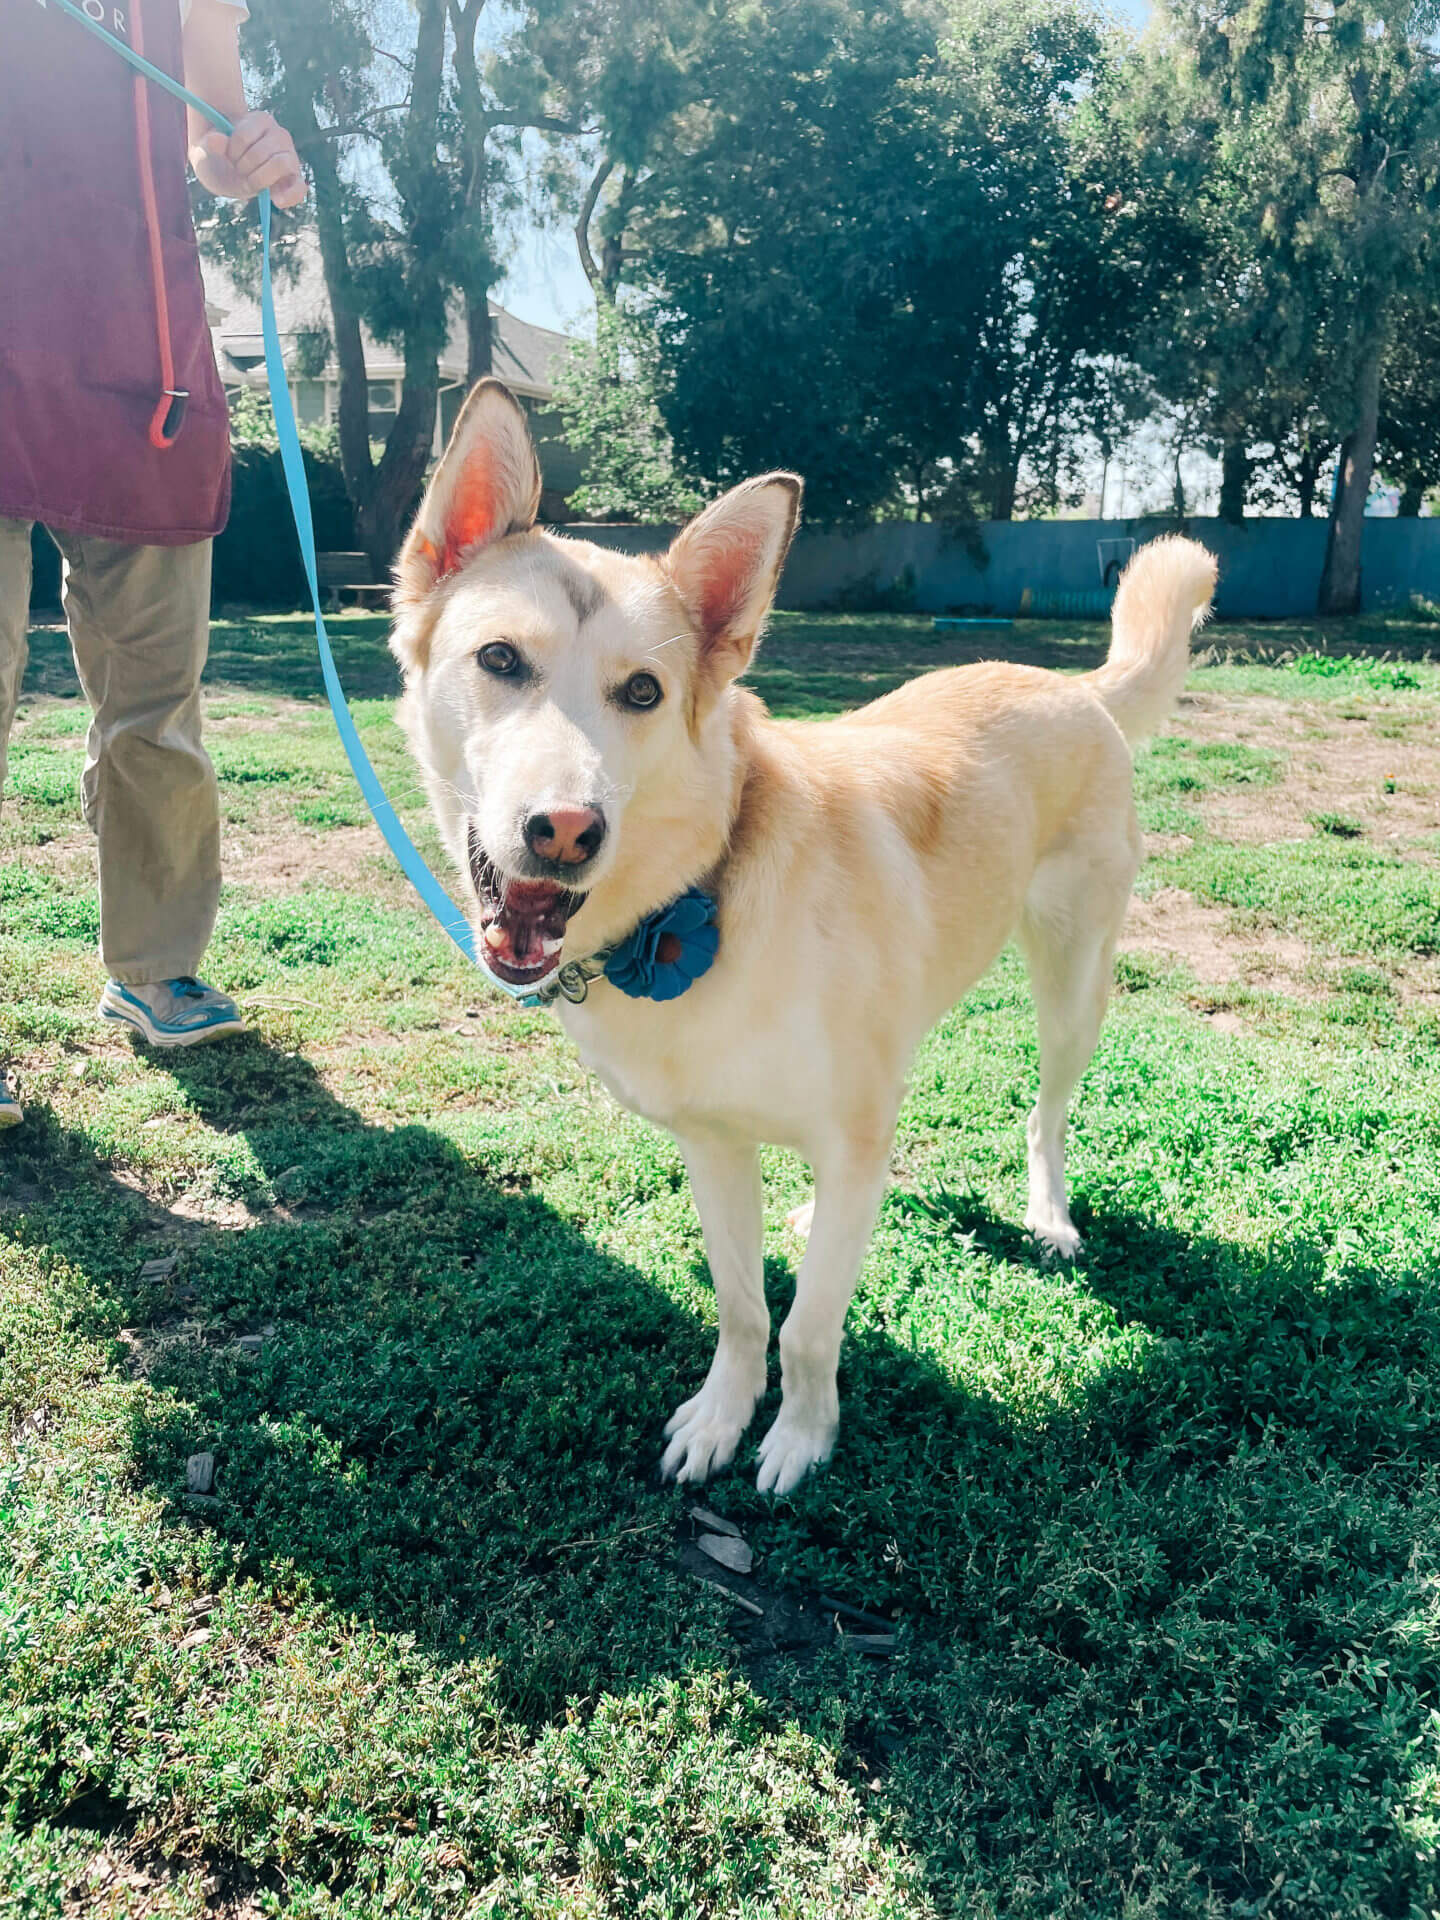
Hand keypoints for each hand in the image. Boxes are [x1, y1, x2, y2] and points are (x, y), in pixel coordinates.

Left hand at [191, 111, 305, 207]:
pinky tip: (276, 200)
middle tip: (238, 169)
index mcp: (260, 119)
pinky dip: (289, 195)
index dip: (233, 150)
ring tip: (250, 180)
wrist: (229, 171)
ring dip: (258, 179)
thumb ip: (207, 144)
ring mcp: (290, 156)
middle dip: (243, 166)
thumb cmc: (218, 157)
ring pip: (280, 165)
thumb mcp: (205, 150)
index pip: (244, 136)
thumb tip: (216, 139)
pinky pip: (299, 187)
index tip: (228, 155)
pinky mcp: (295, 178)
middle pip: (261, 152)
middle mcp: (279, 134)